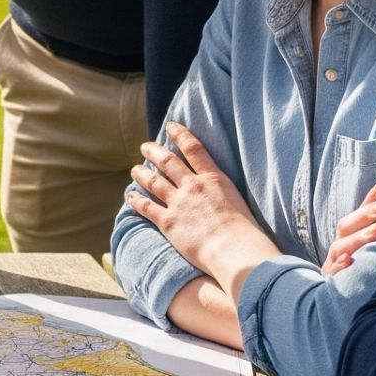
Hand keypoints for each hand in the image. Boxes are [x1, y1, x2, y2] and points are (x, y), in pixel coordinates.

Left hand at [126, 123, 274, 286]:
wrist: (233, 249)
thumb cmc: (245, 231)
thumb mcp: (239, 201)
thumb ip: (224, 192)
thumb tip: (222, 194)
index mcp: (213, 179)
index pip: (194, 149)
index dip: (180, 135)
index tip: (171, 126)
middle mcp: (192, 186)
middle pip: (168, 162)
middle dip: (154, 152)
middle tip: (145, 147)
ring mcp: (178, 203)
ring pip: (153, 181)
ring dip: (142, 173)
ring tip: (134, 169)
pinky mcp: (168, 222)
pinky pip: (147, 207)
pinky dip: (137, 200)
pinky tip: (130, 197)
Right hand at [322, 181, 375, 274]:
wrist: (337, 302)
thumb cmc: (357, 268)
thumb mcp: (364, 245)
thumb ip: (371, 221)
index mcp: (346, 238)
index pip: (355, 217)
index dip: (367, 203)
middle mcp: (338, 247)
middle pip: (346, 227)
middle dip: (364, 216)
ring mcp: (333, 263)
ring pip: (341, 247)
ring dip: (358, 238)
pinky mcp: (331, 283)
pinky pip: (333, 273)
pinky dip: (340, 266)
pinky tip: (349, 260)